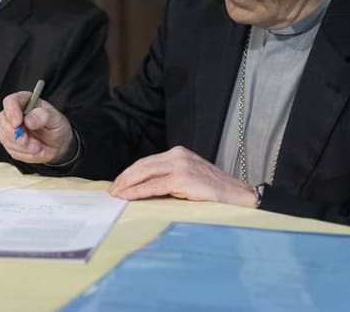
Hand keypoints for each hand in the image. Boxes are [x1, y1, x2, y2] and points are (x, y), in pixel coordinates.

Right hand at [0, 91, 75, 163]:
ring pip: (5, 138)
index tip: (17, 123)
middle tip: (28, 141)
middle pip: (2, 121)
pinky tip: (35, 151)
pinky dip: (24, 154)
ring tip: (38, 147)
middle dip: (15, 135)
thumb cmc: (56, 127)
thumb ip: (44, 116)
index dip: (11, 112)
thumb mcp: (56, 119)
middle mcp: (15, 114)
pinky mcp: (11, 144)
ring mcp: (10, 129)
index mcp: (25, 102)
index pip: (10, 101)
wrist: (59, 144)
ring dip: (22, 147)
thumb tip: (29, 120)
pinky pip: (11, 150)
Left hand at [108, 146, 257, 206]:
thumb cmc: (214, 191)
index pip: (147, 162)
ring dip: (127, 185)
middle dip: (124, 178)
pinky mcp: (182, 179)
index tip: (117, 184)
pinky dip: (138, 191)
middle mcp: (178, 155)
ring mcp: (180, 165)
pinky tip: (128, 197)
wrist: (238, 195)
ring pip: (145, 173)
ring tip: (116, 195)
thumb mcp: (189, 179)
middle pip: (142, 165)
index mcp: (178, 153)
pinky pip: (154, 186)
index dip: (129, 173)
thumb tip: (145, 189)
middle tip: (111, 191)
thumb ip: (170, 178)